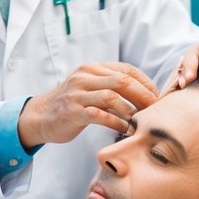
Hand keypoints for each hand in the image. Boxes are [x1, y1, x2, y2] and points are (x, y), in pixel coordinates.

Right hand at [19, 62, 159, 146]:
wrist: (40, 115)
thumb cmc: (73, 103)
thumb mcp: (91, 87)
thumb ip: (112, 86)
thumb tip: (146, 95)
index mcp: (94, 68)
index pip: (128, 70)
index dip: (146, 83)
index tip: (158, 97)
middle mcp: (85, 76)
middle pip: (122, 81)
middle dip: (143, 95)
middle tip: (156, 110)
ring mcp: (77, 93)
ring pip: (111, 96)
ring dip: (131, 110)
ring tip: (142, 121)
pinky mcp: (72, 111)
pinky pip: (99, 115)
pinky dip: (116, 123)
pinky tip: (126, 130)